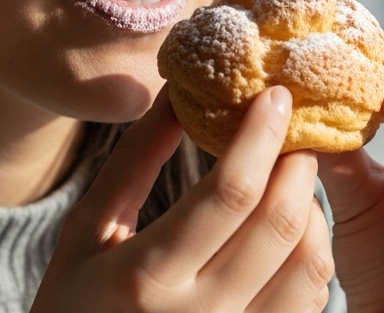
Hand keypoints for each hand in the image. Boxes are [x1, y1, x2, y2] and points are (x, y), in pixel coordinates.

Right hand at [33, 86, 333, 312]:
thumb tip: (177, 91)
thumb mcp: (86, 233)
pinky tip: (287, 234)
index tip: (273, 95)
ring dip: (311, 210)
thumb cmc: (72, 306)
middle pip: (278, 224)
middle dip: (297, 163)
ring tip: (291, 181)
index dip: (261, 135)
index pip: (229, 193)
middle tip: (293, 132)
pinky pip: (309, 302)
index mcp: (144, 277)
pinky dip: (310, 257)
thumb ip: (133, 162)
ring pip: (309, 265)